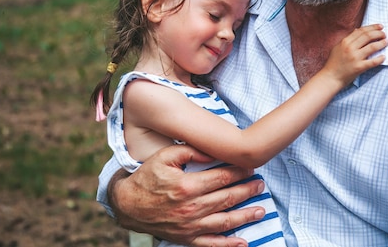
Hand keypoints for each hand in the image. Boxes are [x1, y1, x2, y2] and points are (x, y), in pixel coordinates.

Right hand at [108, 144, 266, 246]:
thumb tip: (213, 151)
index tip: (250, 167)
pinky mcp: (186, 238)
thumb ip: (190, 151)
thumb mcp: (164, 156)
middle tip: (260, 185)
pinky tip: (243, 242)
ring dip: (245, 215)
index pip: (222, 178)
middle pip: (227, 198)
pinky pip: (212, 244)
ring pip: (225, 221)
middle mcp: (191, 208)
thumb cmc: (146, 177)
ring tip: (260, 210)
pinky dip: (229, 244)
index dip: (239, 172)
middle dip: (247, 191)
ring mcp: (190, 226)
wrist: (127, 204)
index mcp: (187, 186)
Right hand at [322, 24, 386, 85]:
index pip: (361, 31)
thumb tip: (357, 30)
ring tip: (386, 42)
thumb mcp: (338, 47)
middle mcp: (350, 48)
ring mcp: (355, 58)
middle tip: (384, 34)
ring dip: (381, 43)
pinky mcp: (359, 67)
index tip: (380, 26)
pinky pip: (373, 62)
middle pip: (368, 36)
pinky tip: (384, 57)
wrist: (330, 77)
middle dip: (379, 33)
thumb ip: (348, 39)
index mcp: (345, 42)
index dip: (372, 27)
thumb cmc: (334, 63)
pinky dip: (380, 58)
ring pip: (372, 47)